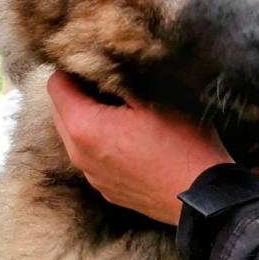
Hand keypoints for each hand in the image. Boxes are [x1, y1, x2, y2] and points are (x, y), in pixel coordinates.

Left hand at [47, 71, 228, 223]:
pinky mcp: (106, 189)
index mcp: (85, 127)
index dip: (71, 69)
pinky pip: (92, 158)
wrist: (203, 196)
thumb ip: (120, 78)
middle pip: (59, 111)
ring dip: (87, 120)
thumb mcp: (154, 97)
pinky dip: (100, 144)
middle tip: (106, 83)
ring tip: (119, 110)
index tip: (92, 64)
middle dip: (76, 94)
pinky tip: (129, 140)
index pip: (55, 86)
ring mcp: (92, 176)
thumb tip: (103, 65)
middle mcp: (79, 154)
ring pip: (75, 137)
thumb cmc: (183, 145)